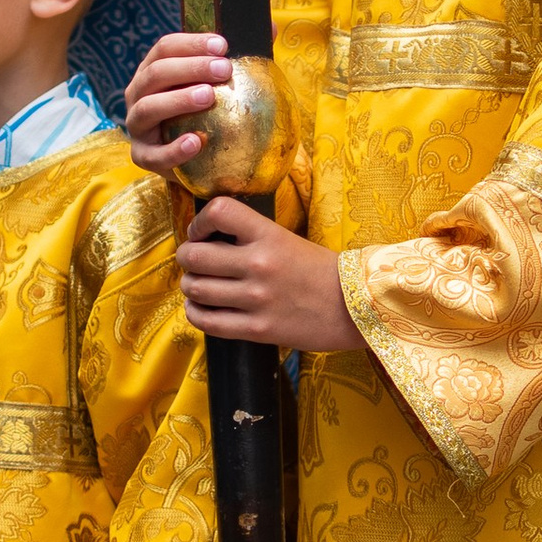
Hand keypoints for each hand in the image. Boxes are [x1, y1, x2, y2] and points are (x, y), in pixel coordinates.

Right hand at [126, 32, 230, 173]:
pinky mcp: (142, 156)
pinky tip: (196, 142)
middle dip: (190, 68)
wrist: (191, 156)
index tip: (223, 45)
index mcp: (153, 69)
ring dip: (178, 100)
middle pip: (156, 73)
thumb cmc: (202, 111)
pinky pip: (153, 154)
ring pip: (148, 108)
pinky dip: (173, 149)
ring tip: (208, 96)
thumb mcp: (215, 83)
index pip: (165, 47)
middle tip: (224, 69)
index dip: (192, 43)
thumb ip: (239, 58)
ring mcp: (136, 125)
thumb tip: (272, 29)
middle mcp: (138, 94)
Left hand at [178, 198, 360, 351]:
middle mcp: (259, 264)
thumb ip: (251, 236)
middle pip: (194, 256)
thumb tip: (208, 237)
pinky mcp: (257, 330)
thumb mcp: (287, 239)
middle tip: (194, 260)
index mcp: (269, 235)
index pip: (218, 212)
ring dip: (190, 286)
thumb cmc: (320, 270)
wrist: (355, 306)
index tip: (201, 233)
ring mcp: (256, 299)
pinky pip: (207, 322)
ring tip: (200, 285)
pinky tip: (202, 308)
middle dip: (186, 257)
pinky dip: (195, 314)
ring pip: (195, 289)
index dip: (199, 222)